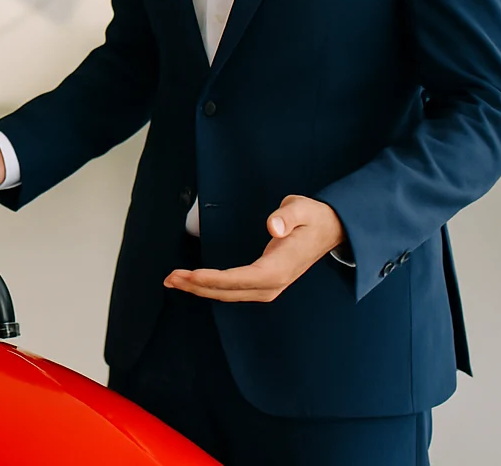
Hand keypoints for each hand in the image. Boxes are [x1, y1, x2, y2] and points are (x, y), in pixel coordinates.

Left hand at [165, 195, 346, 301]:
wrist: (330, 230)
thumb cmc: (313, 217)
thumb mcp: (303, 208)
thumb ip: (288, 215)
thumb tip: (274, 226)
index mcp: (283, 266)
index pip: (247, 277)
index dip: (218, 279)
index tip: (193, 275)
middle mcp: (275, 282)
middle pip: (232, 290)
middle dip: (200, 285)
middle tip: (170, 277)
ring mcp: (270, 285)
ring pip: (230, 293)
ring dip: (201, 288)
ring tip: (173, 280)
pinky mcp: (264, 283)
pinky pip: (234, 290)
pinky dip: (211, 287)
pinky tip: (193, 282)